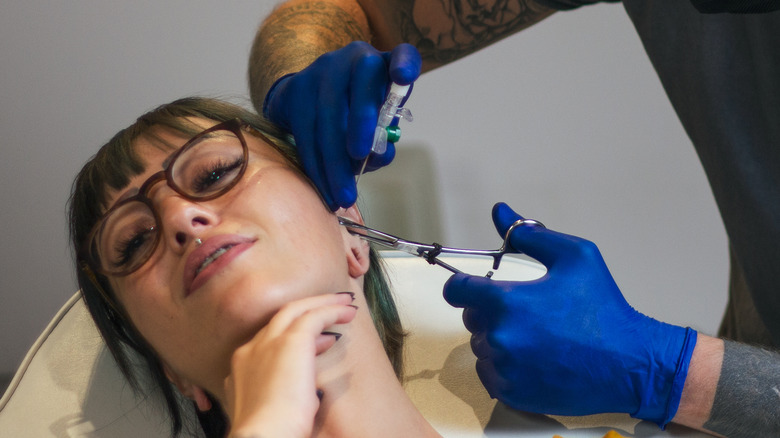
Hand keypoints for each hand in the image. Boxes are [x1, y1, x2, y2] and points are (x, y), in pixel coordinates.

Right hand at [224, 292, 357, 437]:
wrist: (265, 436)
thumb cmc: (272, 432)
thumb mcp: (273, 408)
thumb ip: (285, 392)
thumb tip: (310, 389)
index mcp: (244, 367)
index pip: (269, 340)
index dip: (293, 337)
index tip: (318, 342)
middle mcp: (252, 349)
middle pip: (280, 318)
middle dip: (307, 310)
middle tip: (331, 308)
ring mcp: (269, 342)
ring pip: (295, 310)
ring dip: (322, 304)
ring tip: (345, 302)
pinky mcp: (291, 341)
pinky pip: (314, 316)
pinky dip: (332, 310)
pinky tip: (348, 311)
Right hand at [263, 41, 420, 209]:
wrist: (307, 98)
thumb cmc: (355, 114)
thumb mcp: (378, 122)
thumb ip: (384, 137)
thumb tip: (380, 155)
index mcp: (385, 65)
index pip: (403, 55)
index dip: (405, 63)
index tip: (404, 77)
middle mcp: (356, 58)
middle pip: (361, 84)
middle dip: (360, 122)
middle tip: (360, 156)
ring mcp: (324, 69)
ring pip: (328, 114)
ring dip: (334, 159)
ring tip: (343, 195)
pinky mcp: (297, 88)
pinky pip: (305, 130)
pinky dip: (315, 164)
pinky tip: (323, 187)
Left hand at [443, 203, 697, 426]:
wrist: (630, 363)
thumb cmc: (604, 309)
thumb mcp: (574, 256)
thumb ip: (529, 234)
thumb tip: (501, 212)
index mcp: (506, 302)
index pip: (456, 290)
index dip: (462, 285)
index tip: (472, 287)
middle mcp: (499, 338)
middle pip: (471, 318)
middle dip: (490, 311)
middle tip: (525, 311)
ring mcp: (504, 369)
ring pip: (481, 347)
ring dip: (498, 339)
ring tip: (535, 336)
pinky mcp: (512, 394)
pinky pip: (490, 374)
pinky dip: (503, 366)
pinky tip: (532, 358)